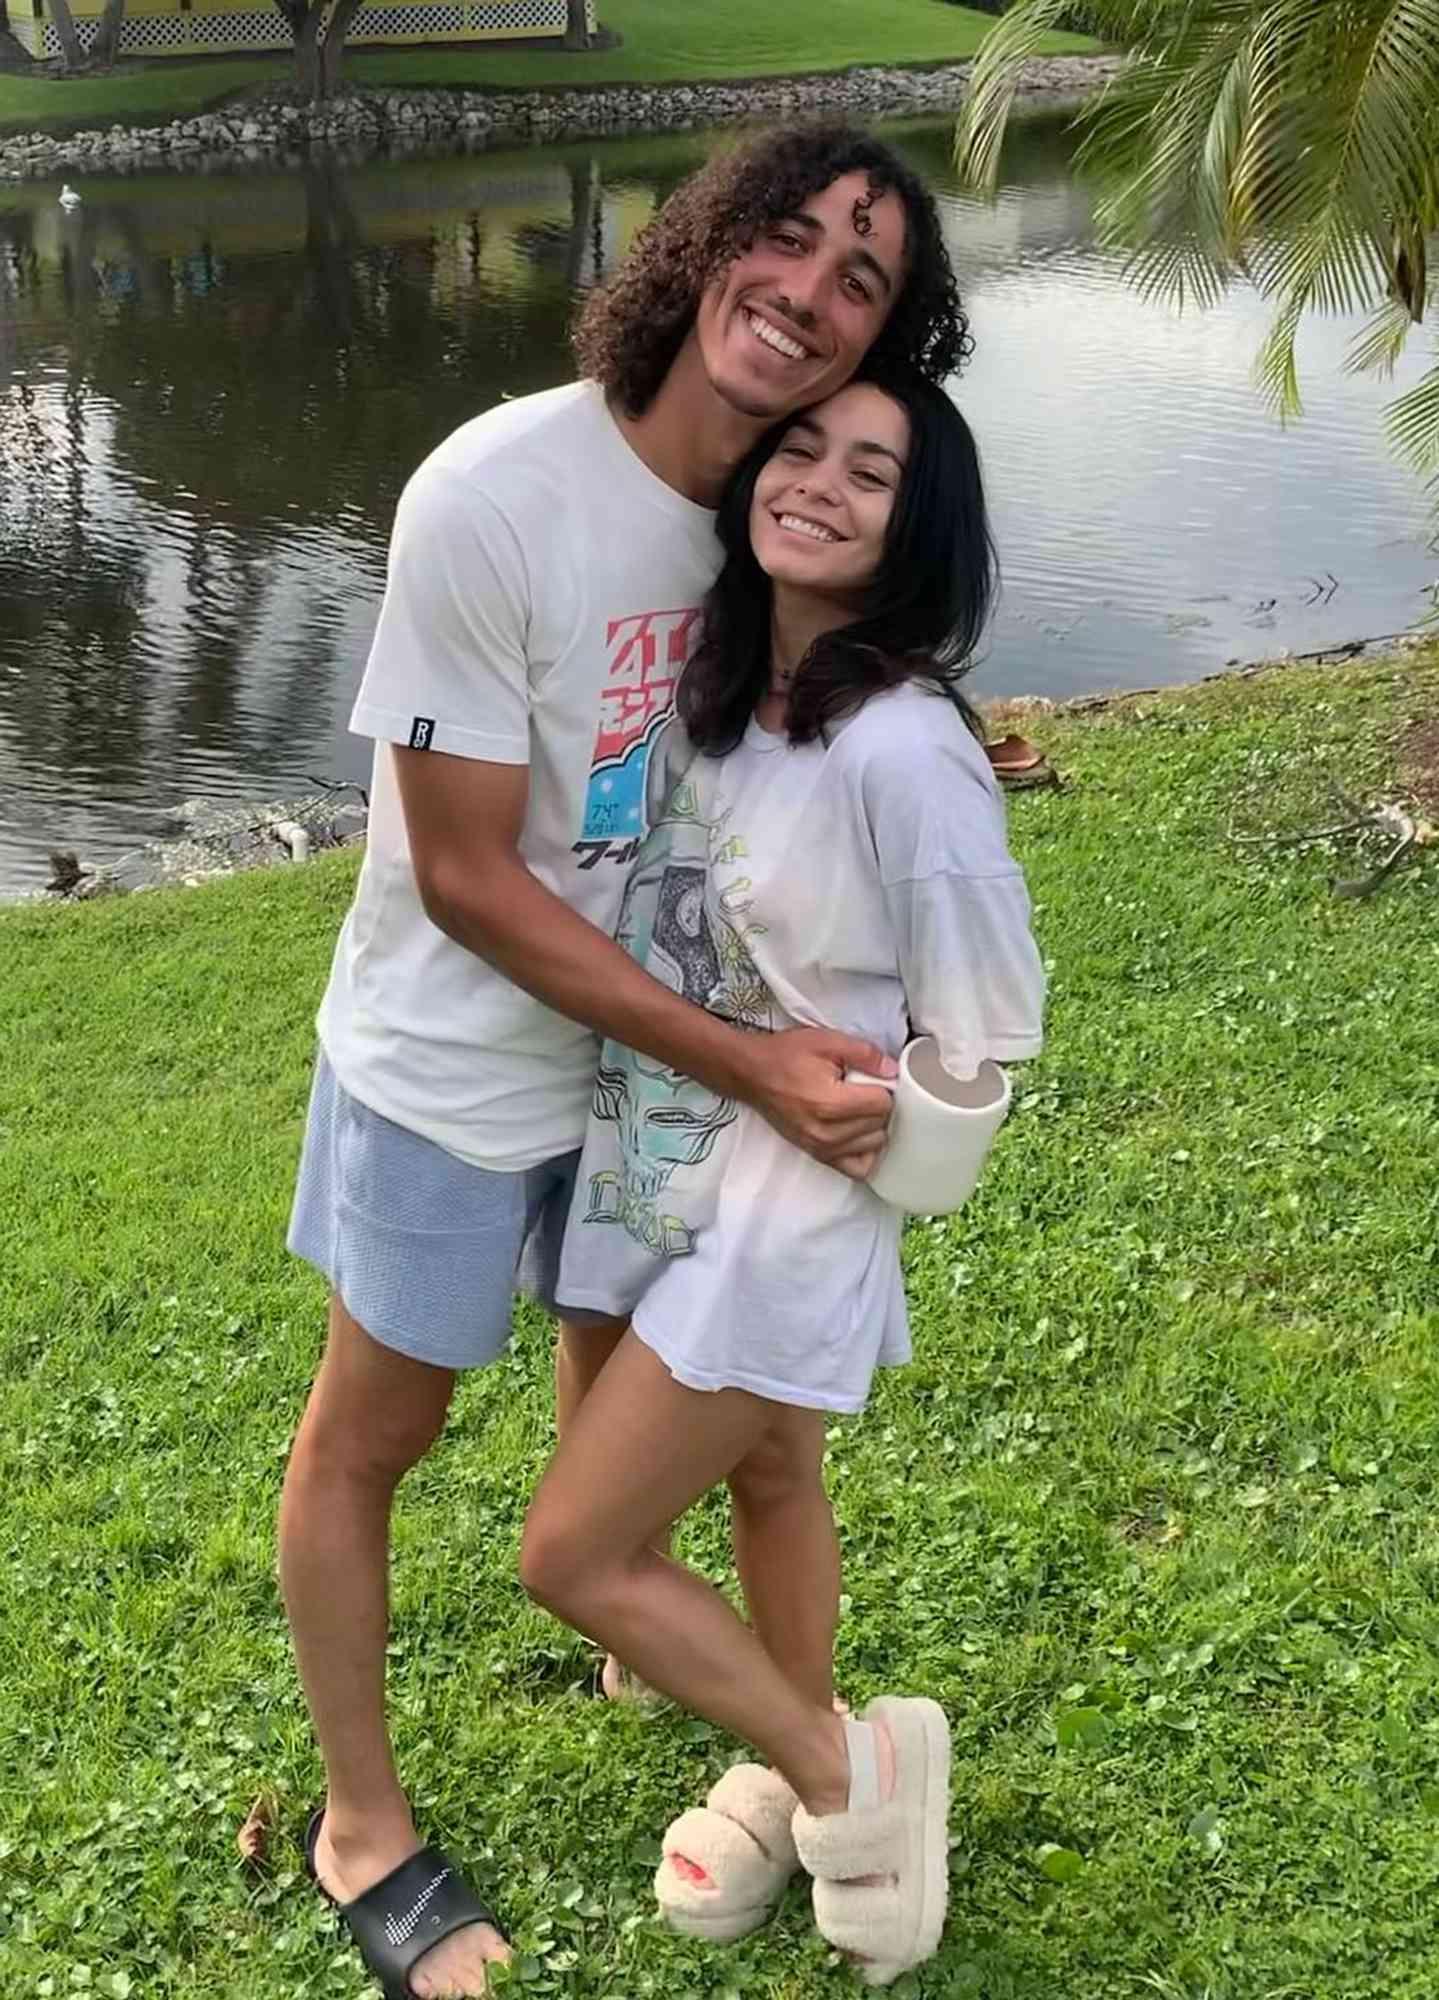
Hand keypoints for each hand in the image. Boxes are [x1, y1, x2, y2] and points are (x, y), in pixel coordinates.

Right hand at [734, 1028, 897, 1179]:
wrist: (751, 1074)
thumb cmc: (785, 1056)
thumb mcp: (826, 1041)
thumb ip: (864, 1054)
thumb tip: (893, 1069)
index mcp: (830, 1103)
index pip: (883, 1104)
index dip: (883, 1087)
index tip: (870, 1078)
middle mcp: (826, 1132)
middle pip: (880, 1125)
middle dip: (879, 1106)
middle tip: (864, 1090)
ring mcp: (821, 1148)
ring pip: (873, 1145)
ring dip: (873, 1126)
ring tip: (858, 1108)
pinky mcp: (817, 1155)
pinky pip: (857, 1168)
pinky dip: (865, 1152)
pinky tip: (860, 1134)